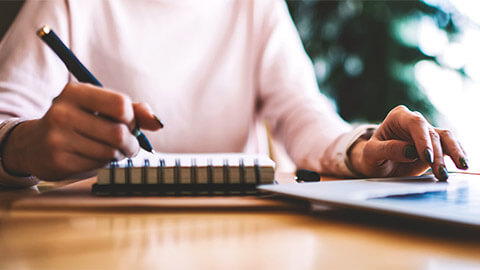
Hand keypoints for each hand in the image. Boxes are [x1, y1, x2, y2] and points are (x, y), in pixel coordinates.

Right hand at [1, 82, 162, 180]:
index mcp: (75, 92)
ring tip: (111, 151)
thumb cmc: (76, 122)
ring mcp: (58, 138)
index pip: (120, 105)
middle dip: (130, 143)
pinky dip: (104, 164)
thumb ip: (132, 110)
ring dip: (119, 155)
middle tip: (127, 144)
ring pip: (110, 152)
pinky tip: (95, 158)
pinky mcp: (58, 161)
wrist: (33, 144)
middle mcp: (63, 112)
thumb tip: (158, 123)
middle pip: (118, 133)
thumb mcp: (98, 107)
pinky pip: (98, 166)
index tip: (127, 123)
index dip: (131, 118)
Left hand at [348, 105, 467, 180]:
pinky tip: (463, 164)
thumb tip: (410, 151)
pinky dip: (457, 154)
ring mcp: (426, 133)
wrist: (377, 164)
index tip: (424, 156)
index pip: (414, 123)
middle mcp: (414, 122)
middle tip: (440, 172)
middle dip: (436, 154)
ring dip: (453, 153)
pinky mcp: (435, 145)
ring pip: (446, 138)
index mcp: (397, 117)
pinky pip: (450, 146)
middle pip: (431, 133)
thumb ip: (388, 149)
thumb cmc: (371, 156)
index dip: (422, 138)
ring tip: (461, 167)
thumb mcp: (371, 154)